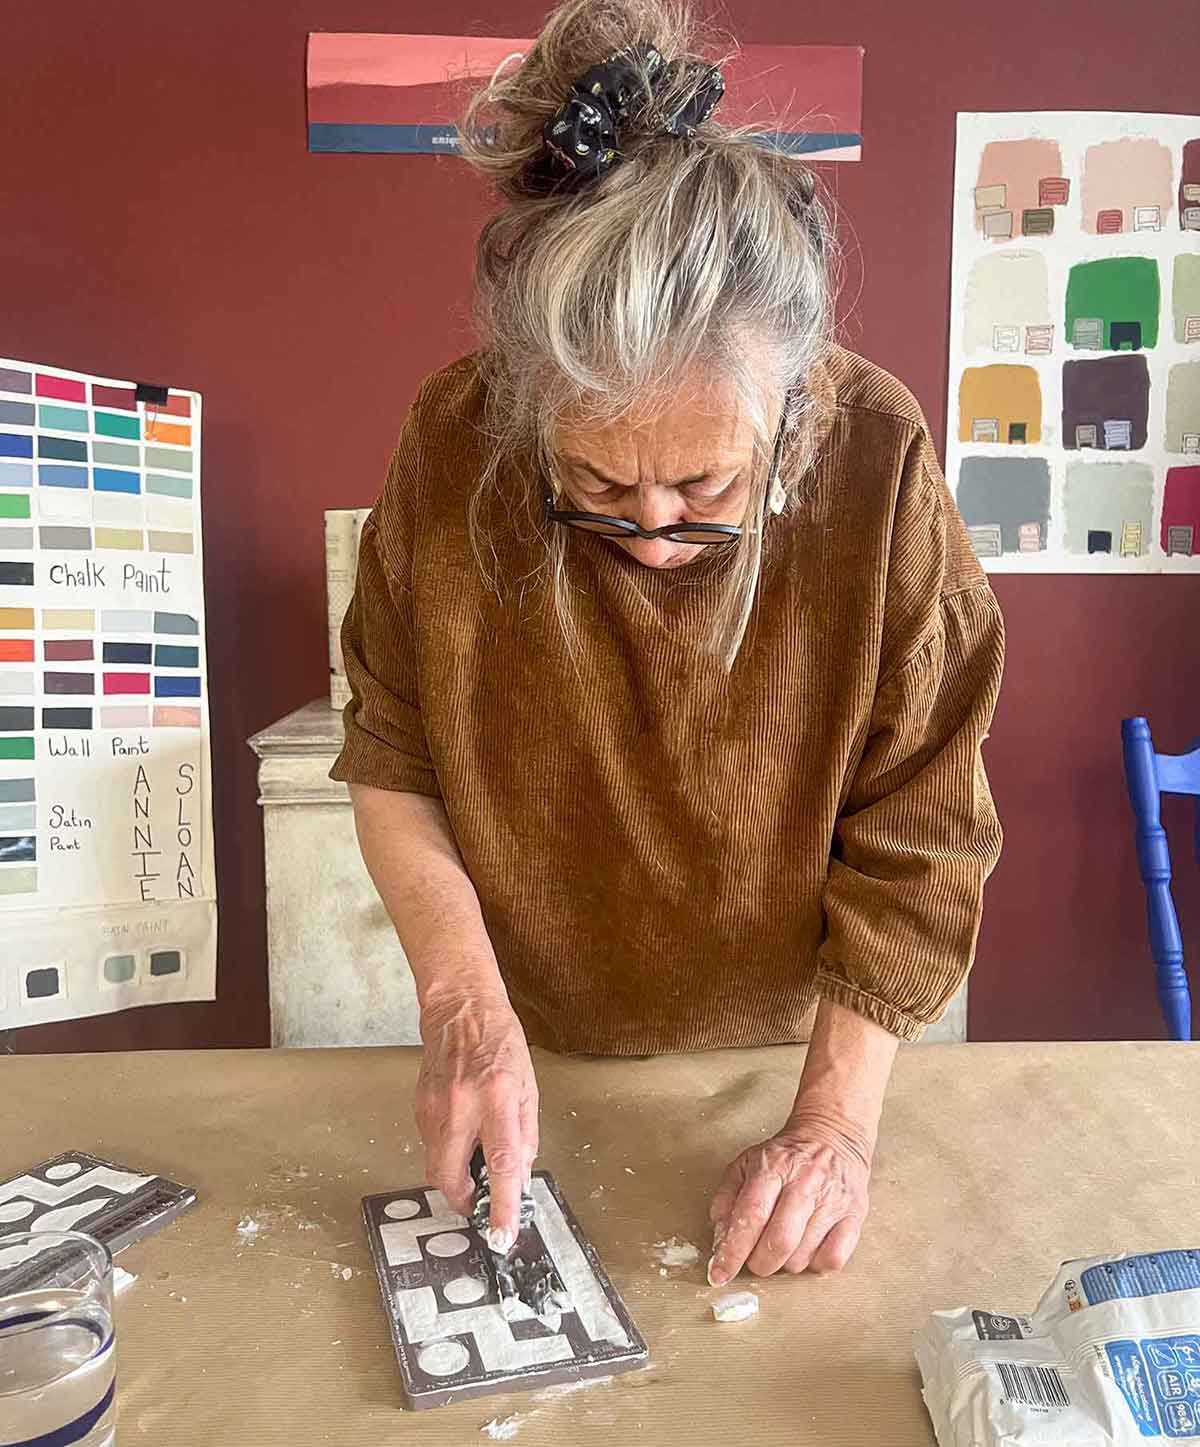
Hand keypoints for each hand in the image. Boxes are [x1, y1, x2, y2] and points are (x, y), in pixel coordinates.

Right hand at [415, 987, 538, 1248]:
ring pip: (436, 1165)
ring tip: (475, 1154)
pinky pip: (431, 1145)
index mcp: (498, 1098)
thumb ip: (525, 1136)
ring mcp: (434, 1107)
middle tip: (480, 1199)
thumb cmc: (501, 1043)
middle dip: (464, 1200)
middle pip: (450, 1177)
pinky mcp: (419, 1106)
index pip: (500, 1163)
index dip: (502, 1204)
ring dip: (456, 1174)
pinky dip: (447, 1150)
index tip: (502, 1233)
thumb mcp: (528, 1088)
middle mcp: (462, 1106)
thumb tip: (518, 1178)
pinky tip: (462, 1131)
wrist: (461, 1011)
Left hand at [707, 1115, 870, 1283]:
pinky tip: (808, 1249)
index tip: (719, 1274)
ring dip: (786, 1263)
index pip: (751, 1215)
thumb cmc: (785, 1156)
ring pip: (803, 1256)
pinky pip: (833, 1259)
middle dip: (759, 1263)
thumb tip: (719, 1235)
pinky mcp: (855, 1215)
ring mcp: (833, 1200)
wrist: (833, 1136)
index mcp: (774, 1167)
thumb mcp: (746, 1163)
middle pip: (779, 1241)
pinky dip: (816, 1264)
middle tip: (755, 1261)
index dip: (732, 1251)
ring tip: (784, 1245)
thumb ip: (727, 1196)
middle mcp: (805, 1183)